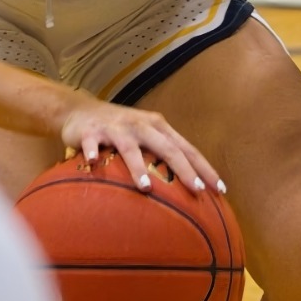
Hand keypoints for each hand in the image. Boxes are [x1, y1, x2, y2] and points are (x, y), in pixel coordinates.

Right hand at [59, 96, 221, 193]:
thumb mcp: (144, 135)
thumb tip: (188, 187)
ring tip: (148, 188)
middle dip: (183, 168)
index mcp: (158, 127)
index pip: (186, 148)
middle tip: (196, 190)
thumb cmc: (119, 129)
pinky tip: (94, 162)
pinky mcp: (91, 131)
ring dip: (138, 167)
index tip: (220, 189)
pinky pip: (91, 143)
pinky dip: (92, 151)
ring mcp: (116, 128)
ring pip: (130, 148)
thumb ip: (162, 154)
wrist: (80, 109)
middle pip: (166, 147)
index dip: (204, 168)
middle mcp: (140, 125)